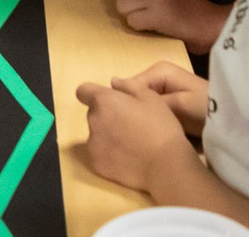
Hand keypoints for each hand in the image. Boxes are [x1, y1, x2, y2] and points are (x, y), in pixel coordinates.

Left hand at [77, 75, 194, 193]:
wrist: (165, 166)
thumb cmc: (160, 127)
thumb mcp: (151, 98)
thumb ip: (129, 85)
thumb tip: (113, 82)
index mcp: (104, 101)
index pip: (83, 91)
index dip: (94, 94)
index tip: (110, 102)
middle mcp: (93, 120)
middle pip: (94, 113)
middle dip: (107, 115)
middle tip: (130, 124)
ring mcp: (93, 144)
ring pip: (96, 134)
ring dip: (107, 135)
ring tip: (132, 143)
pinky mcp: (96, 163)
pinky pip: (99, 153)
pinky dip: (109, 154)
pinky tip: (128, 158)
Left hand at [113, 0, 230, 54]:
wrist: (211, 24)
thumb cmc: (189, 8)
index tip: (137, 0)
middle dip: (126, 4)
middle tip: (141, 13)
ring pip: (121, 5)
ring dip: (130, 16)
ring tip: (146, 20)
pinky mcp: (157, 15)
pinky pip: (131, 21)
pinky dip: (139, 27)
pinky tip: (152, 28)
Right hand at [122, 59, 209, 136]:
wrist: (233, 124)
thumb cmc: (206, 110)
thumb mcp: (177, 103)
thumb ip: (148, 96)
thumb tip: (114, 83)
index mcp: (159, 71)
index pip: (129, 85)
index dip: (125, 103)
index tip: (123, 124)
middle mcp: (158, 78)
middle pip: (134, 95)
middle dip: (133, 111)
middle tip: (132, 131)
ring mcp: (164, 91)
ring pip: (142, 105)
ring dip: (142, 118)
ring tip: (140, 135)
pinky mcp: (169, 106)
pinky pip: (152, 112)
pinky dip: (151, 122)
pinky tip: (149, 134)